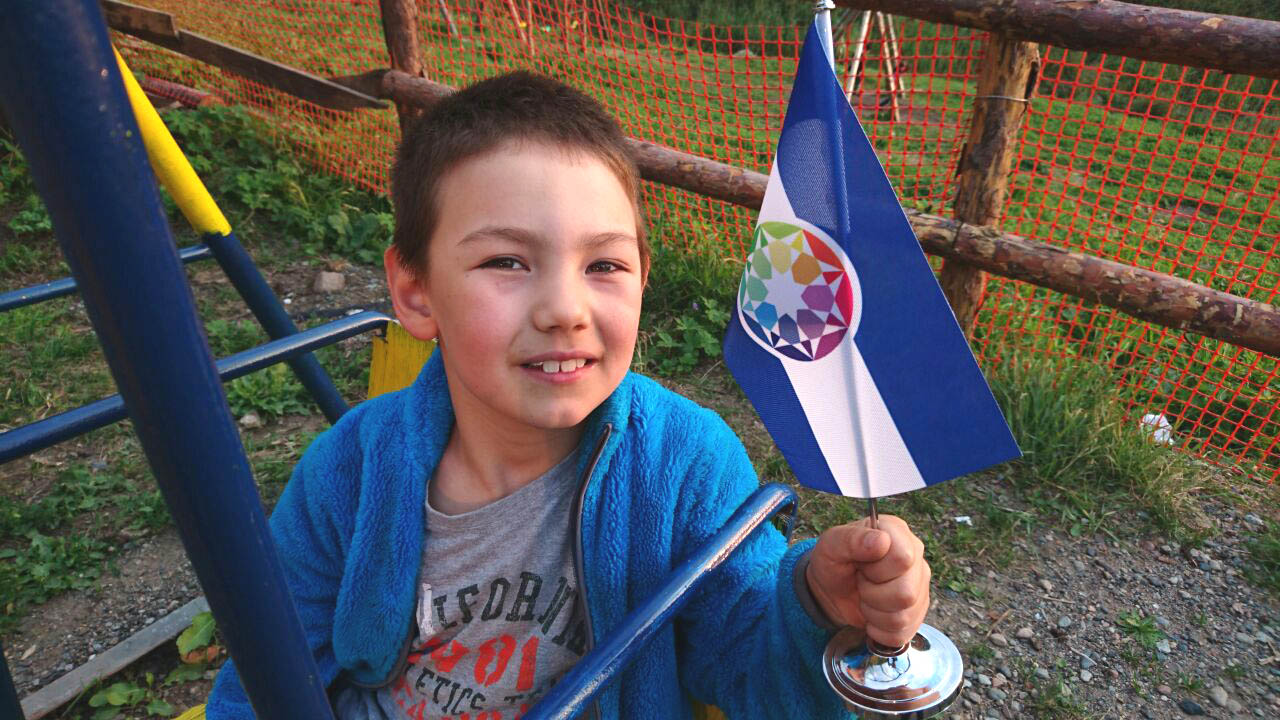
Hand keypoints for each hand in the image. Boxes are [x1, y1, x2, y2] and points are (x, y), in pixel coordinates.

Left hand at [805, 514, 929, 647]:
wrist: (831, 590)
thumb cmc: (833, 562)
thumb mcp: (831, 545)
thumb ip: (852, 539)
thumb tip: (881, 541)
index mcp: (898, 533)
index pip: (903, 559)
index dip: (876, 570)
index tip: (861, 565)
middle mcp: (916, 558)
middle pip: (906, 593)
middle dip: (872, 594)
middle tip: (861, 582)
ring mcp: (920, 587)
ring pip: (903, 616)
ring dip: (874, 613)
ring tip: (865, 597)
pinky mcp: (917, 613)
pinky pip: (902, 634)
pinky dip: (878, 630)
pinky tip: (872, 614)